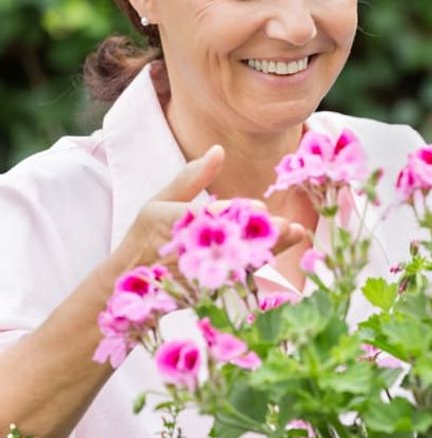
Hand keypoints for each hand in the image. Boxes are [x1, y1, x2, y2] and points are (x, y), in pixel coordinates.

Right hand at [110, 145, 306, 275]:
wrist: (130, 278)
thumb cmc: (149, 231)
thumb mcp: (162, 200)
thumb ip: (191, 177)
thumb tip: (219, 149)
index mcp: (167, 223)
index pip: (202, 218)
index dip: (231, 214)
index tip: (259, 208)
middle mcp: (183, 250)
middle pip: (227, 242)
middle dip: (259, 234)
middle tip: (288, 225)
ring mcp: (197, 273)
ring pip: (238, 262)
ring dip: (269, 249)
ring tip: (296, 233)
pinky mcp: (208, 288)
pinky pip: (238, 277)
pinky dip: (263, 265)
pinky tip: (286, 250)